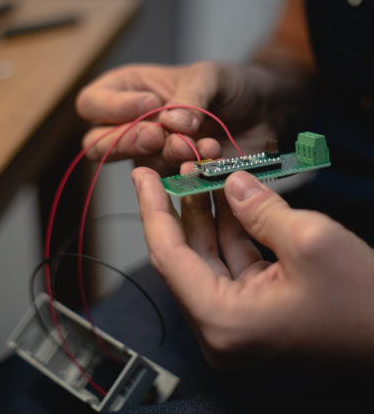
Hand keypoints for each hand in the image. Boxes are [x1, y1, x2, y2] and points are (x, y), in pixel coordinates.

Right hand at [76, 62, 266, 171]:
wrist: (262, 110)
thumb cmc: (227, 85)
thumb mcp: (209, 77)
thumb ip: (190, 97)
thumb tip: (172, 124)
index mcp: (128, 90)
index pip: (92, 103)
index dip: (113, 108)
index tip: (150, 103)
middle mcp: (132, 125)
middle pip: (97, 144)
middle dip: (128, 141)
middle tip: (157, 135)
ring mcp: (152, 155)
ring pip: (137, 166)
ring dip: (169, 155)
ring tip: (199, 143)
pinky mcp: (176, 177)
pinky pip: (172, 183)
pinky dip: (193, 171)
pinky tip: (213, 154)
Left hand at [132, 166, 373, 368]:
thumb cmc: (361, 301)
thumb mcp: (308, 240)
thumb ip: (259, 208)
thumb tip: (232, 182)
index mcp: (224, 321)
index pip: (168, 256)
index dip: (153, 209)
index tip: (141, 175)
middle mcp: (223, 328)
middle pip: (185, 256)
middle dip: (182, 205)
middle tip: (175, 165)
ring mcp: (240, 322)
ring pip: (209, 256)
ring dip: (208, 212)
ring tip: (202, 171)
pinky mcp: (257, 311)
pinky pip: (233, 262)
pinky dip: (231, 228)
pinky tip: (231, 195)